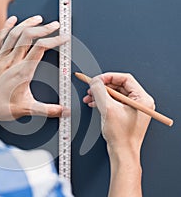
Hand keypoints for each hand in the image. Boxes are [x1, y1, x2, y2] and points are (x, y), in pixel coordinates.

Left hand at [0, 16, 68, 126]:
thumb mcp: (26, 109)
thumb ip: (47, 109)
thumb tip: (64, 112)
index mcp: (22, 72)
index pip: (41, 48)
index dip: (55, 40)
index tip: (64, 38)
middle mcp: (11, 61)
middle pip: (29, 36)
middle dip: (45, 28)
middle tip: (55, 26)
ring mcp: (0, 57)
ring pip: (15, 33)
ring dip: (29, 24)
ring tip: (39, 19)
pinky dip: (7, 26)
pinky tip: (13, 20)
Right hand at [83, 73, 154, 196]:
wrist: (122, 153)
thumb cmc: (121, 136)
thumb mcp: (108, 109)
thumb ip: (100, 92)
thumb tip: (94, 81)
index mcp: (141, 98)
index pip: (124, 79)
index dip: (108, 77)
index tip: (96, 80)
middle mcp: (140, 102)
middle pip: (118, 86)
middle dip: (102, 87)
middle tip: (91, 88)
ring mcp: (133, 108)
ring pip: (114, 94)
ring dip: (100, 94)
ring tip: (89, 97)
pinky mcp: (126, 114)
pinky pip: (113, 102)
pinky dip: (103, 101)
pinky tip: (93, 103)